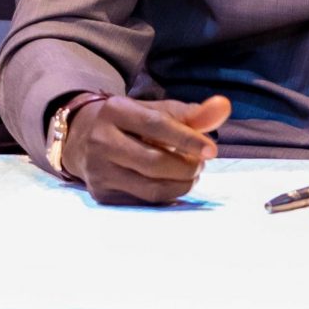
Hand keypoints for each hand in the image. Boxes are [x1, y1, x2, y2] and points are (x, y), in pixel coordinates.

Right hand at [61, 94, 231, 205]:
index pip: (157, 125)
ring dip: (181, 183)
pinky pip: (143, 200)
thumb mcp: (159, 110)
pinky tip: (175, 183)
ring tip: (192, 173)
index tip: (212, 150)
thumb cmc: (133, 123)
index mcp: (116, 111)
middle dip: (187, 166)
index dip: (188, 139)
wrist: (84, 139)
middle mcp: (101, 140)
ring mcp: (98, 170)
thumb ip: (193, 113)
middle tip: (201, 163)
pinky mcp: (101, 193)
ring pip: (149, 186)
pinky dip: (168, 194)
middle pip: (153, 161)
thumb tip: (224, 107)